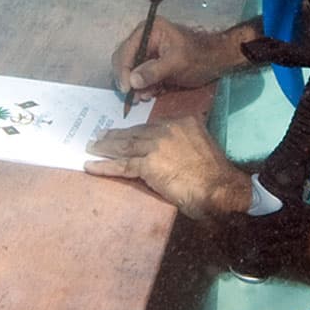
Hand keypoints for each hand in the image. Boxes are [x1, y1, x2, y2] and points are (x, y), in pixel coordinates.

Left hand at [85, 116, 249, 219]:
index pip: (152, 125)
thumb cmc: (215, 172)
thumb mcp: (204, 144)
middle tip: (99, 136)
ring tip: (91, 147)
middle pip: (135, 133)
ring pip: (125, 146)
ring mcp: (156, 146)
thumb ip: (188, 141)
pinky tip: (90, 166)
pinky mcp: (148, 165)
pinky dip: (104, 166)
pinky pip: (121, 165)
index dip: (135, 130)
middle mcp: (167, 129)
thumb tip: (177, 149)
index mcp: (182, 122)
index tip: (125, 132)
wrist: (219, 187)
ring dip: (105, 148)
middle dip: (115, 136)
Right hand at [113, 17, 245, 99]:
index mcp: (147, 30)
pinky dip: (143, 88)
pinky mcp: (149, 65)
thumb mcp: (177, 63)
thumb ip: (154, 71)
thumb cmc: (198, 57)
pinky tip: (153, 93)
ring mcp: (146, 53)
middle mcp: (143, 39)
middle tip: (135, 97)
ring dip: (136, 87)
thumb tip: (132, 81)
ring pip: (130, 72)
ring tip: (147, 96)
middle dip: (129, 80)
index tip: (126, 89)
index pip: (126, 51)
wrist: (214, 63)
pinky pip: (138, 79)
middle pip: (124, 61)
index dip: (123, 71)